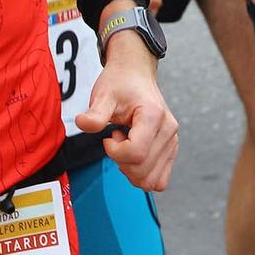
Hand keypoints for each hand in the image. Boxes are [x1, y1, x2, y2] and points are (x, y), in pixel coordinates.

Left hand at [75, 41, 176, 191]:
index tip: (108, 137)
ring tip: (126, 145)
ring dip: (132, 170)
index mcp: (153, 116)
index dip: (114, 151)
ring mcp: (172, 141)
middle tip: (116, 138)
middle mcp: (168, 130)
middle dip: (122, 161)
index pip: (136, 153)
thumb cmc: (120, 83)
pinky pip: (159, 179)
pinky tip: (133, 153)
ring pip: (152, 180)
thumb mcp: (103, 94)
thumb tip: (82, 123)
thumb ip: (95, 113)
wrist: (135, 74)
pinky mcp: (171, 149)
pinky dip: (142, 174)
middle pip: (143, 170)